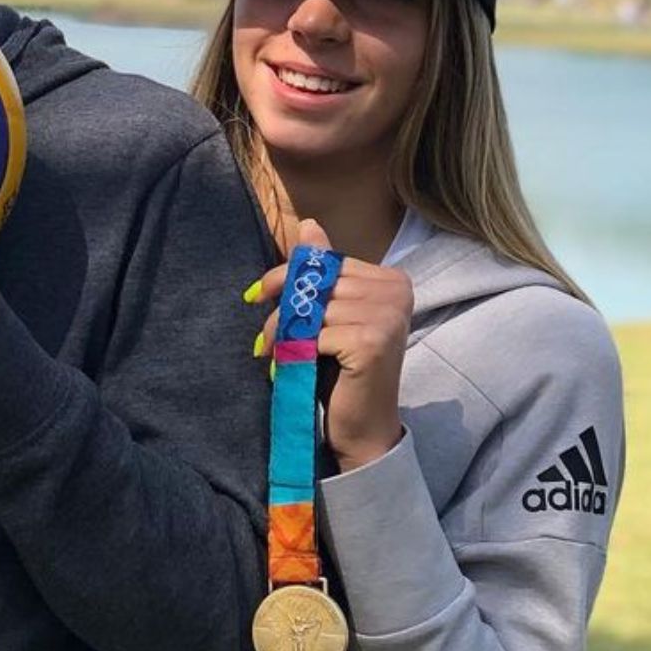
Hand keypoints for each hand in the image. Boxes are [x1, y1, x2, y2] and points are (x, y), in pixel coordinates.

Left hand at [252, 219, 411, 472]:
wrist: (362, 426)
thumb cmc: (342, 368)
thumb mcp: (329, 315)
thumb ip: (322, 271)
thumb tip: (308, 224)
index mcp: (391, 279)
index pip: (325, 262)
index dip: (284, 277)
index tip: (255, 296)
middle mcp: (396, 292)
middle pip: (316, 283)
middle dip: (280, 310)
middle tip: (264, 338)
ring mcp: (388, 316)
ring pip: (312, 308)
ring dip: (283, 333)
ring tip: (275, 355)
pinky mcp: (373, 341)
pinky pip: (316, 333)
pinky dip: (297, 351)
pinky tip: (292, 367)